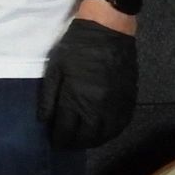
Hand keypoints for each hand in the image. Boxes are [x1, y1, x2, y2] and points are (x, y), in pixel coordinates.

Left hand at [38, 18, 137, 149]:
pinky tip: (102, 132)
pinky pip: (121, 125)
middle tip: (66, 142)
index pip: (66, 131)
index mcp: (76, 99)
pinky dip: (110, 133)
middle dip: (74, 143)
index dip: (58, 139)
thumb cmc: (76, 48)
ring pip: (105, 135)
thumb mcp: (55, 69)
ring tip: (82, 140)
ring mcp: (116, 105)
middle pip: (86, 137)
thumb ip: (48, 97)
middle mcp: (98, 107)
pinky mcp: (129, 99)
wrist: (108, 31)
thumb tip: (45, 121)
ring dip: (92, 141)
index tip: (53, 141)